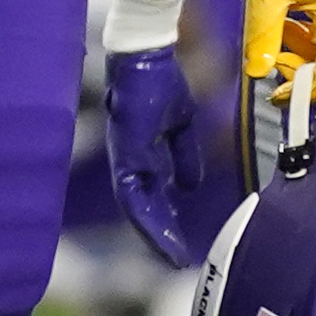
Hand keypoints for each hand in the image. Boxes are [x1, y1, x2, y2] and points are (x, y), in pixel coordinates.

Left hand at [102, 47, 219, 266]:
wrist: (148, 55)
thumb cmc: (160, 82)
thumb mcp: (182, 125)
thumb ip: (184, 156)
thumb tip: (190, 187)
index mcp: (142, 155)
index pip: (150, 197)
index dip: (164, 221)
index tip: (180, 244)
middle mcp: (130, 161)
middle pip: (141, 208)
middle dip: (159, 235)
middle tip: (177, 260)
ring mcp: (125, 157)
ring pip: (136, 207)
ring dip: (154, 232)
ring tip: (172, 254)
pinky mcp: (126, 151)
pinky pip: (132, 192)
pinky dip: (145, 214)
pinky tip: (160, 231)